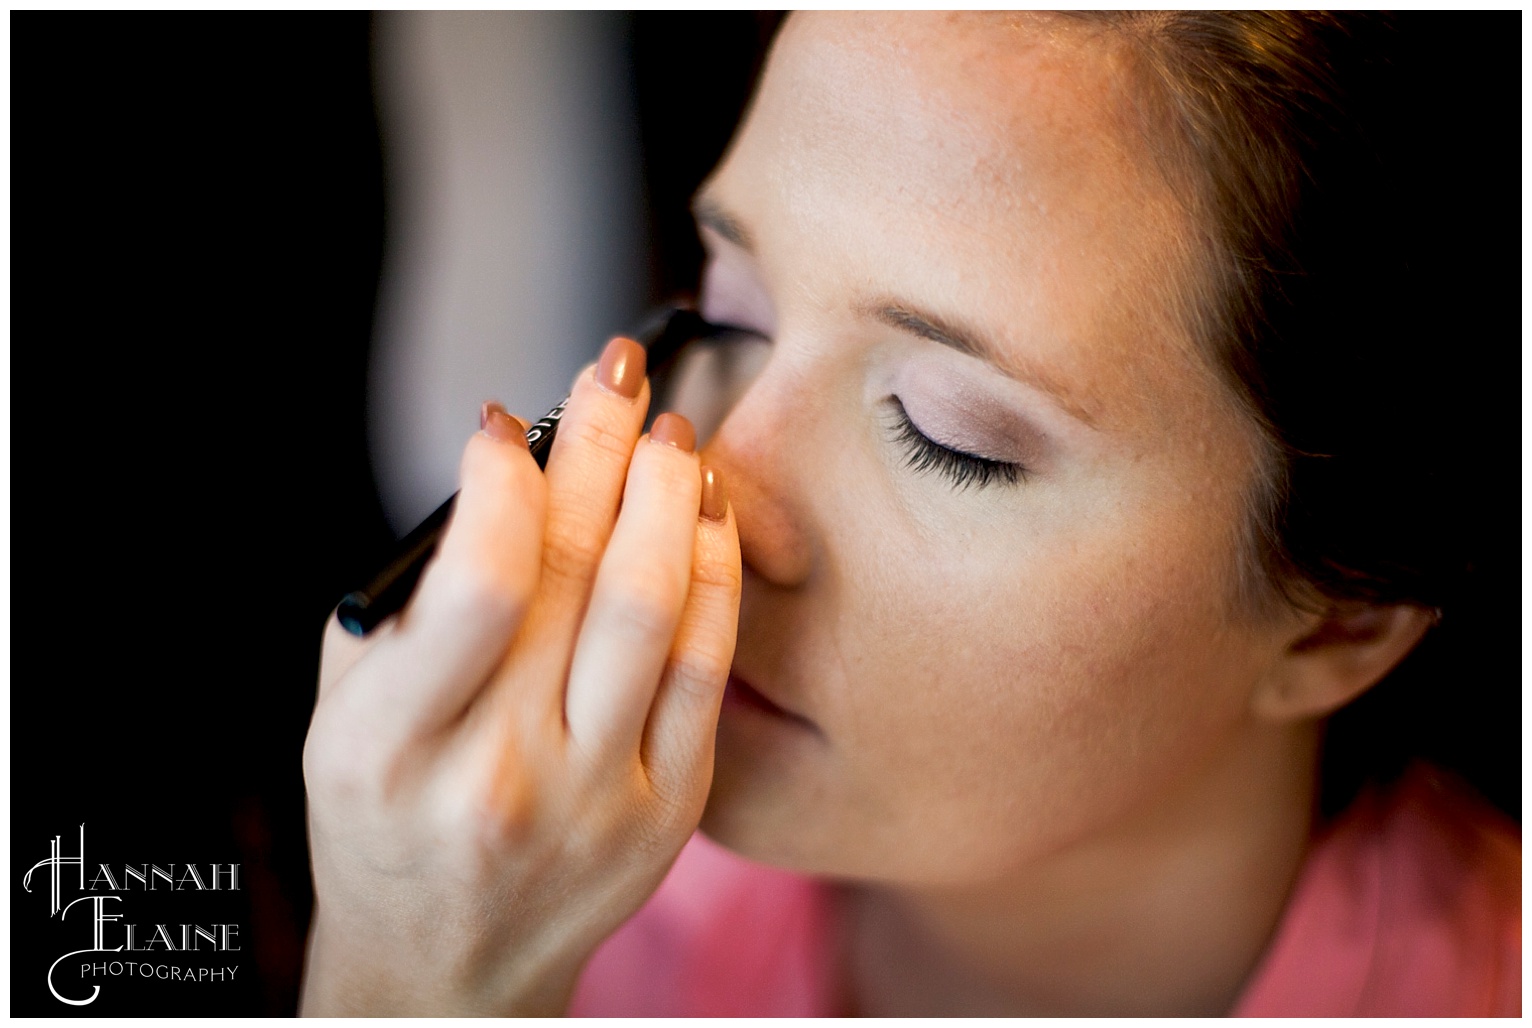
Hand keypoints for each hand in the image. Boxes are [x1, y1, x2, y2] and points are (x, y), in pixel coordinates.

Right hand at [299, 337, 739, 1015]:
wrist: (447, 968)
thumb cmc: (384, 821)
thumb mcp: (341, 717)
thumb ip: (409, 602)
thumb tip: (501, 465)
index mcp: (397, 750)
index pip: (479, 587)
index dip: (505, 484)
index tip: (507, 422)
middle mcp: (505, 776)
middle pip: (581, 576)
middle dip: (601, 449)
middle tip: (618, 372)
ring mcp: (599, 799)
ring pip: (656, 611)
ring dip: (668, 497)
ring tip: (669, 429)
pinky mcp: (667, 811)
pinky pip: (705, 667)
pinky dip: (711, 573)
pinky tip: (706, 512)